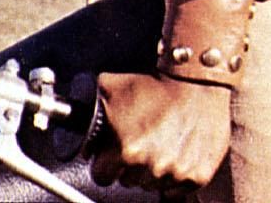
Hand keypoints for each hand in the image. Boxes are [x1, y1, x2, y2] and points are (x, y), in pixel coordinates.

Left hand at [89, 71, 231, 194]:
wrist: (197, 82)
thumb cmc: (155, 83)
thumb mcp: (112, 87)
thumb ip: (90, 109)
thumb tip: (74, 118)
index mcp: (126, 150)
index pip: (102, 175)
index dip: (104, 163)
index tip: (110, 155)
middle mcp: (150, 167)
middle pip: (126, 180)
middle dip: (128, 165)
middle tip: (139, 142)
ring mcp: (175, 174)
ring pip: (150, 185)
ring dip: (151, 170)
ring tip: (158, 143)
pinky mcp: (196, 177)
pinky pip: (174, 189)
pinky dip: (173, 176)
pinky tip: (174, 152)